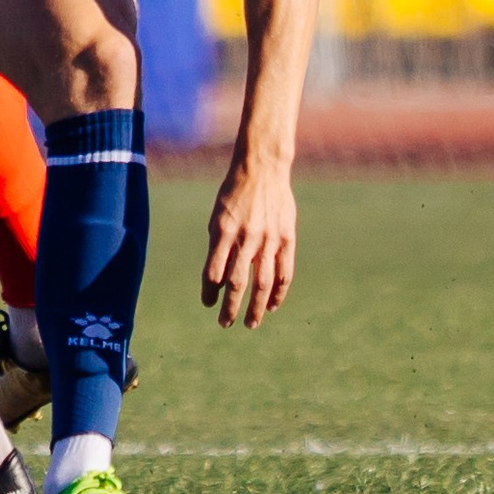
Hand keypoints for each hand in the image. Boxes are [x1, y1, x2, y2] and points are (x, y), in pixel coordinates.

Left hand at [203, 157, 295, 328]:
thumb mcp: (218, 216)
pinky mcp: (286, 238)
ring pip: (262, 282)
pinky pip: (284, 272)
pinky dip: (278, 292)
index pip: (214, 272)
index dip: (210, 292)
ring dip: (256, 307)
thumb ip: (219, 247)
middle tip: (225, 324)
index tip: (207, 304)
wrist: (262, 169)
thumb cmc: (234, 194)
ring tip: (250, 323)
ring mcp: (268, 239)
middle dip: (230, 307)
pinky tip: (271, 305)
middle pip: (237, 283)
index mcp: (223, 231)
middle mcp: (246, 238)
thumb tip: (220, 281)